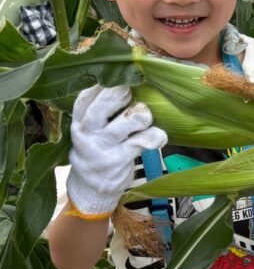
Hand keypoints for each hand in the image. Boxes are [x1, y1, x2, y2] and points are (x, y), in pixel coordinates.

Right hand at [67, 85, 167, 216]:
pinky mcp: (121, 159)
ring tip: (145, 116)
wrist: (93, 188)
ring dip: (141, 114)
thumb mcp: (89, 132)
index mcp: (78, 123)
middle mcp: (88, 134)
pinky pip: (142, 142)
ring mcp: (104, 148)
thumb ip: (99, 113)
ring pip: (126, 122)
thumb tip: (125, 85)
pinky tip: (160, 136)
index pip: (84, 100)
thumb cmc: (97, 151)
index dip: (101, 86)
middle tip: (130, 92)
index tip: (116, 79)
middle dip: (119, 95)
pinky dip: (156, 136)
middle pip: (101, 108)